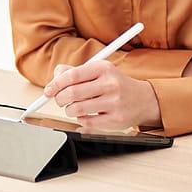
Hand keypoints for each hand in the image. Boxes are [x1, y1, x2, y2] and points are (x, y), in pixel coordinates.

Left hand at [44, 60, 160, 130]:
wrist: (143, 100)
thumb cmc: (116, 84)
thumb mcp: (99, 71)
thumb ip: (76, 71)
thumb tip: (56, 74)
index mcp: (103, 68)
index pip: (72, 75)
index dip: (56, 84)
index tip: (48, 90)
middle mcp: (110, 84)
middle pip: (72, 93)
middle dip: (60, 98)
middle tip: (59, 100)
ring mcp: (114, 103)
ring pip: (77, 109)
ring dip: (69, 110)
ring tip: (73, 107)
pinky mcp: (115, 120)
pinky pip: (87, 122)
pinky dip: (81, 119)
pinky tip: (85, 114)